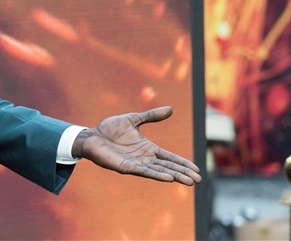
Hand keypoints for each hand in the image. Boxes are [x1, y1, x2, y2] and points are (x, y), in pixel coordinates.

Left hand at [71, 106, 201, 185]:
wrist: (92, 136)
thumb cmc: (110, 129)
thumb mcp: (133, 119)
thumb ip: (151, 116)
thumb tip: (170, 109)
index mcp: (147, 148)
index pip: (169, 157)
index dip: (182, 163)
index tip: (197, 169)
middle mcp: (144, 158)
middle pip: (168, 167)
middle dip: (183, 173)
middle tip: (198, 180)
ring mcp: (136, 164)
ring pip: (159, 172)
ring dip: (174, 176)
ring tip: (188, 181)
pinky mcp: (126, 167)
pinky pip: (144, 172)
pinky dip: (157, 175)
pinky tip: (168, 178)